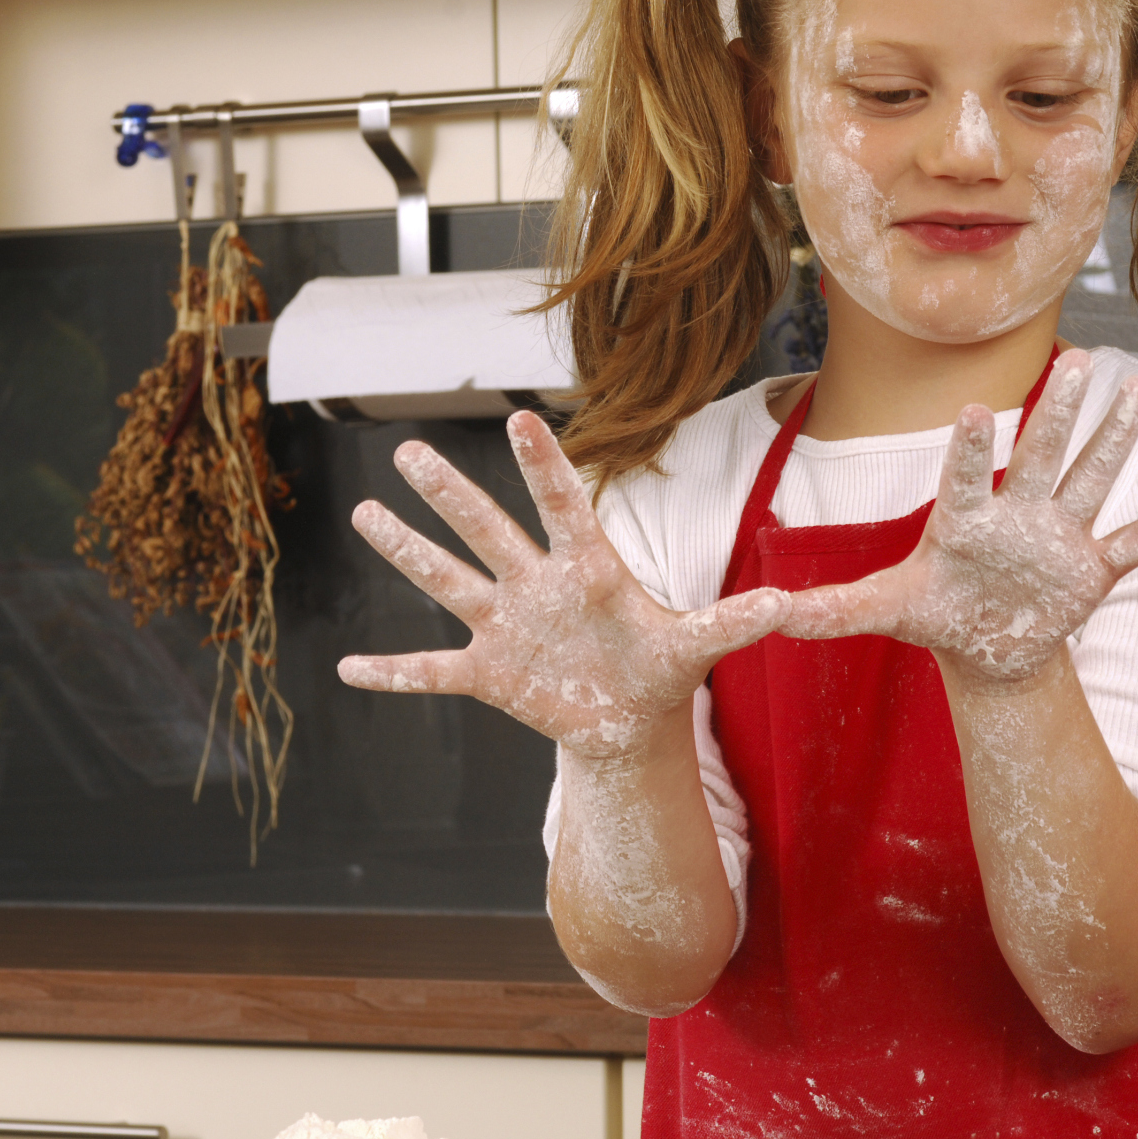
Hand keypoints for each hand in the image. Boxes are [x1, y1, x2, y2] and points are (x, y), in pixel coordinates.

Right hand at [337, 412, 787, 758]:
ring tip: (364, 514)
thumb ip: (734, 623)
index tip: (519, 418)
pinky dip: (392, 674)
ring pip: (446, 581)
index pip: (561, 505)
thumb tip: (788, 606)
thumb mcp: (697, 646)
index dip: (541, 465)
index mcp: (586, 568)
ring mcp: (505, 626)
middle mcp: (535, 585)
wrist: (629, 720)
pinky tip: (349, 669)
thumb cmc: (660, 669)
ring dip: (405, 551)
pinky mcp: (487, 673)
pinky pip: (431, 673)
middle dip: (449, 494)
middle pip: (486, 530)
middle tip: (408, 447)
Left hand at [779, 349, 1137, 683]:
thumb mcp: (883, 611)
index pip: (965, 475)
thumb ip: (828, 610)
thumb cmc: (937, 613)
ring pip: (1091, 477)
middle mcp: (1017, 513)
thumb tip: (762, 611)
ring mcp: (1059, 536)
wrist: (986, 646)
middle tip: (1077, 361)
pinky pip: (1137, 541)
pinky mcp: (1092, 568)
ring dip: (1115, 439)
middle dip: (1058, 412)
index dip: (969, 448)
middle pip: (1040, 454)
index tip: (975, 408)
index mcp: (964, 518)